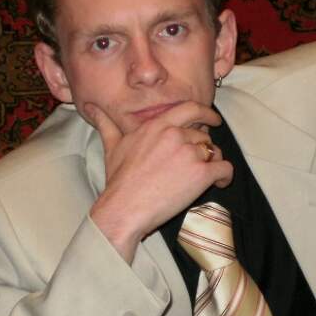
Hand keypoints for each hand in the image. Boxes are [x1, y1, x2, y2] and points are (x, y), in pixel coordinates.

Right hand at [88, 101, 233, 261]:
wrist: (124, 208)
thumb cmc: (118, 181)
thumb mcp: (111, 146)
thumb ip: (106, 123)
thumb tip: (90, 107)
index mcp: (157, 125)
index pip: (189, 109)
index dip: (205, 112)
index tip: (212, 119)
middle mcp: (175, 134)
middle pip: (203, 134)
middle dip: (205, 146)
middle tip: (205, 156)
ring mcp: (189, 153)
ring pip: (214, 150)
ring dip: (213, 161)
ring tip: (206, 175)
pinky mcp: (201, 174)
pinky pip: (225, 168)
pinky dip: (226, 175)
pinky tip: (220, 183)